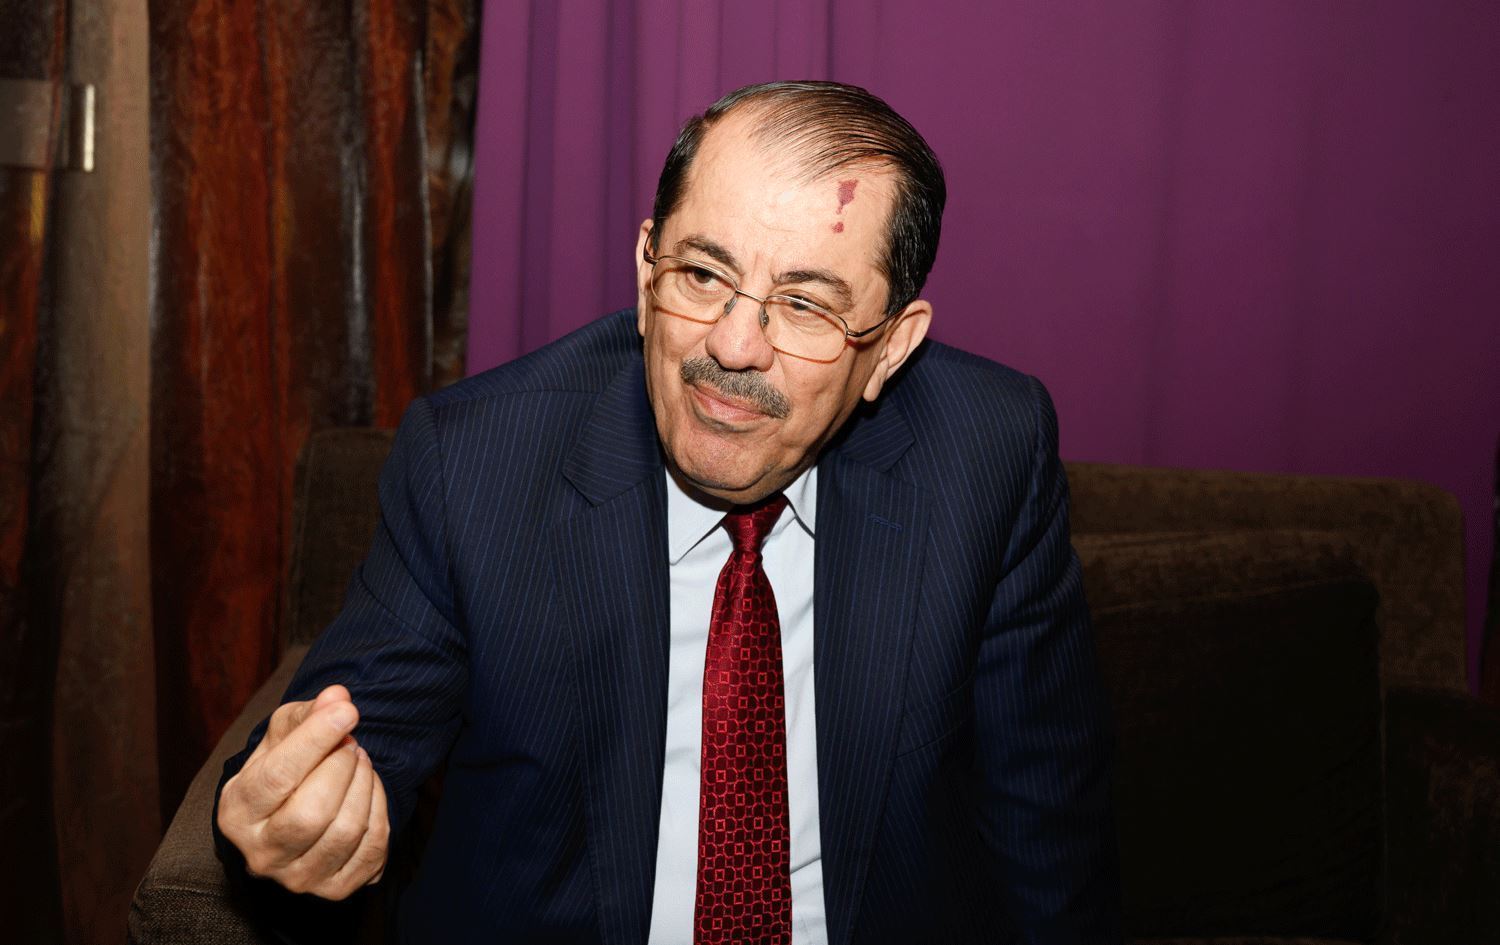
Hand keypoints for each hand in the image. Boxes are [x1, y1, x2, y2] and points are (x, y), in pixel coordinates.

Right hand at [217, 685, 389, 898]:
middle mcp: (260, 854)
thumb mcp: (284, 734)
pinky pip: (373, 849)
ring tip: (360, 761)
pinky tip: (369, 790)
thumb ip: (307, 714)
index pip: (276, 777)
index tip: (348, 711)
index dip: (316, 740)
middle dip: (342, 767)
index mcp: (237, 811)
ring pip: (345, 831)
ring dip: (364, 785)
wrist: (292, 814)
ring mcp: (297, 878)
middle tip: (351, 743)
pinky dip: (380, 811)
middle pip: (312, 813)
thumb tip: (338, 697)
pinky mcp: (334, 889)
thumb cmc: (286, 767)